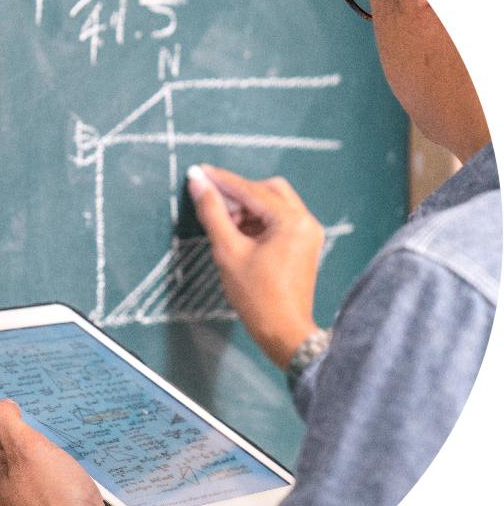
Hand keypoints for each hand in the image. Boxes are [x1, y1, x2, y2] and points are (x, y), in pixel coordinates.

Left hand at [0, 399, 136, 505]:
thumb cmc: (55, 499)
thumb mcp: (25, 449)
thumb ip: (7, 423)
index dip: (7, 416)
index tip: (25, 402)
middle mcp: (16, 493)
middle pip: (21, 450)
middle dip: (36, 431)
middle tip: (52, 415)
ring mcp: (42, 503)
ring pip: (47, 464)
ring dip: (59, 449)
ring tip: (72, 435)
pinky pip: (68, 479)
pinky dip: (76, 466)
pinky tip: (88, 460)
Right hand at [187, 164, 322, 367]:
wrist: (283, 332)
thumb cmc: (259, 299)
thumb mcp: (228, 251)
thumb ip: (212, 213)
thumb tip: (199, 184)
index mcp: (292, 221)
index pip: (251, 189)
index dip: (222, 180)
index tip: (200, 172)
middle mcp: (305, 222)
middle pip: (268, 190)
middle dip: (239, 194)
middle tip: (213, 201)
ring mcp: (307, 234)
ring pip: (274, 204)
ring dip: (248, 209)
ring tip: (226, 228)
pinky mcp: (303, 246)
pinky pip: (279, 221)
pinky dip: (258, 223)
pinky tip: (240, 237)